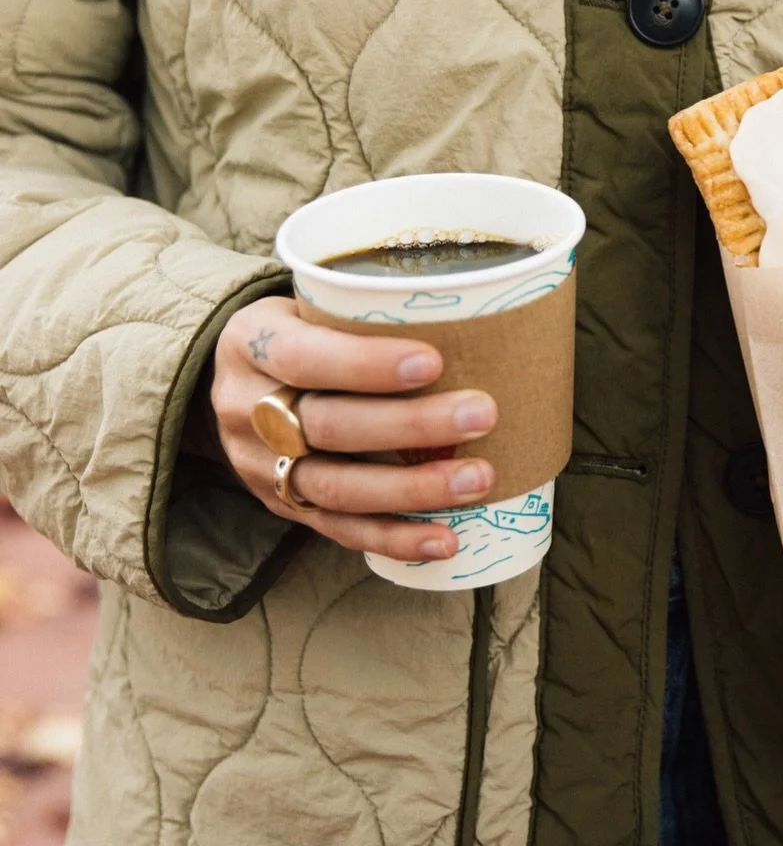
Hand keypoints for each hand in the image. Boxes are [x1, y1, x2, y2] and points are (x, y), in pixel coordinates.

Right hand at [211, 295, 496, 562]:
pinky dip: (395, 538)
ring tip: (478, 479)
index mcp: (251, 343)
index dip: (366, 364)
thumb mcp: (306, 305)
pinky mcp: (284, 507)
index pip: (303, 357)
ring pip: (337, 486)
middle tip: (482, 415)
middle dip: (410, 426)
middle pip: (329, 426)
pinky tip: (444, 540)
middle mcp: (248, 409)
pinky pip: (340, 530)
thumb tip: (472, 316)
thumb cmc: (300, 332)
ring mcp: (261, 466)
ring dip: (413, 488)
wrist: (238, 384)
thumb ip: (360, 314)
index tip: (433, 361)